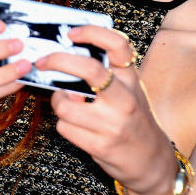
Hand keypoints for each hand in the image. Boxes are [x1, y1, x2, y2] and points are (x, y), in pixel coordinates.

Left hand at [35, 26, 178, 194]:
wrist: (152, 162)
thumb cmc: (135, 121)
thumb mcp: (129, 91)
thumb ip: (106, 76)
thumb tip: (67, 62)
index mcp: (131, 80)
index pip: (118, 45)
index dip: (92, 32)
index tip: (71, 33)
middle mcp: (124, 99)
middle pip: (88, 68)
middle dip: (58, 60)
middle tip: (43, 61)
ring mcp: (113, 124)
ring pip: (65, 104)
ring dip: (58, 103)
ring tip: (67, 104)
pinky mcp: (100, 146)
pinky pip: (64, 127)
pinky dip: (64, 125)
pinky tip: (76, 127)